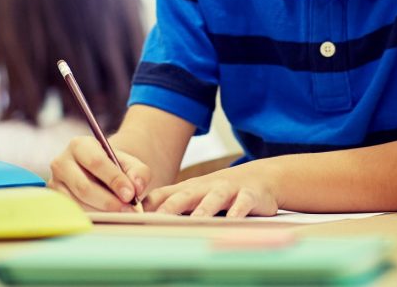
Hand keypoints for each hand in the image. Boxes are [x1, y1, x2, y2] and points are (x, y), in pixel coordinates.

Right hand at [48, 135, 149, 211]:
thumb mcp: (129, 163)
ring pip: (78, 204)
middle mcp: (61, 162)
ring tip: (121, 213)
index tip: (130, 194)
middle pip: (84, 187)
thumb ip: (138, 172)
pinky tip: (108, 217)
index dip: (114, 180)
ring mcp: (55, 183)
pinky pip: (74, 214)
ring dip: (102, 212)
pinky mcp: (55, 202)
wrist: (99, 173)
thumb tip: (137, 187)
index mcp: (79, 145)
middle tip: (128, 209)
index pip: (96, 162)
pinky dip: (93, 217)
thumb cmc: (114, 167)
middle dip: (109, 201)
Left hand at [144, 163, 278, 217]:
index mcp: (190, 189)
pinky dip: (238, 209)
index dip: (150, 205)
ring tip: (197, 220)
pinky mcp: (249, 194)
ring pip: (215, 198)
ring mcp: (228, 189)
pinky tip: (233, 219)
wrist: (260, 177)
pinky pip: (243, 202)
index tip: (136, 218)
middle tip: (159, 219)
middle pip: (186, 195)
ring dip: (206, 208)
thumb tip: (141, 218)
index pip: (165, 194)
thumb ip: (172, 204)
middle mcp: (206, 187)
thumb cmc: (221, 190)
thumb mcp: (195, 195)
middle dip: (172, 206)